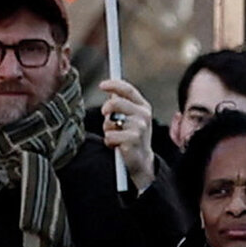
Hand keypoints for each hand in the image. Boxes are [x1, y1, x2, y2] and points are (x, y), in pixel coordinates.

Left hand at [95, 75, 156, 193]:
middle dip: (105, 110)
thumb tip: (110, 91)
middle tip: (105, 116)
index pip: (128, 90)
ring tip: (115, 136)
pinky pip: (109, 136)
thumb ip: (122, 104)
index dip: (114, 85)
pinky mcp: (132, 140)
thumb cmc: (133, 137)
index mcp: (143, 107)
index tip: (101, 85)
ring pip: (110, 121)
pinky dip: (109, 142)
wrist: (142, 161)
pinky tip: (117, 146)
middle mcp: (143, 115)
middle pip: (115, 103)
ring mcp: (139, 128)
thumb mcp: (131, 118)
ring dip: (108, 130)